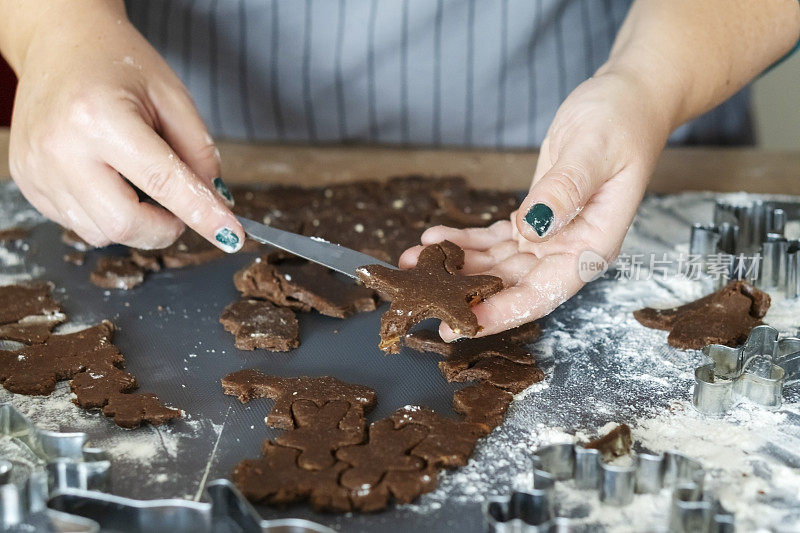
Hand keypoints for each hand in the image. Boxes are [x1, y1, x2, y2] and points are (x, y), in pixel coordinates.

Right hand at [7, 1, 241, 250]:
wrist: (59, 42)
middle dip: (165, 228)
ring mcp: (38, 168)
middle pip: (125, 225)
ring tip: (140, 182)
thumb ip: (199, 151)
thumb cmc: (117, 62)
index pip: (163, 183)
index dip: (203, 215)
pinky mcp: (27, 181)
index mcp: (100, 118)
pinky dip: (106, 216)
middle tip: (180, 208)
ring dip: (136, 224)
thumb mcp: (172, 96)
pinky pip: (77, 224)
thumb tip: (216, 202)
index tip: (231, 236)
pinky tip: (111, 181)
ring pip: (100, 232)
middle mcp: (61, 148)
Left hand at [400, 70, 670, 339]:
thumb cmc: (621, 120)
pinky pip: (494, 239)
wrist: (628, 99)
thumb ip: (564, 191)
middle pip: (511, 286)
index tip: (464, 322)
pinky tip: (435, 237)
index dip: (502, 311)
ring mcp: (551, 237)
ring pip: (496, 265)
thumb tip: (532, 228)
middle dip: (464, 291)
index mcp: (592, 245)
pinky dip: (464, 240)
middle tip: (419, 293)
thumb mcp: (593, 150)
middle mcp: (570, 249)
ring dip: (456, 265)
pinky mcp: (534, 219)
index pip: (543, 293)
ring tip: (412, 261)